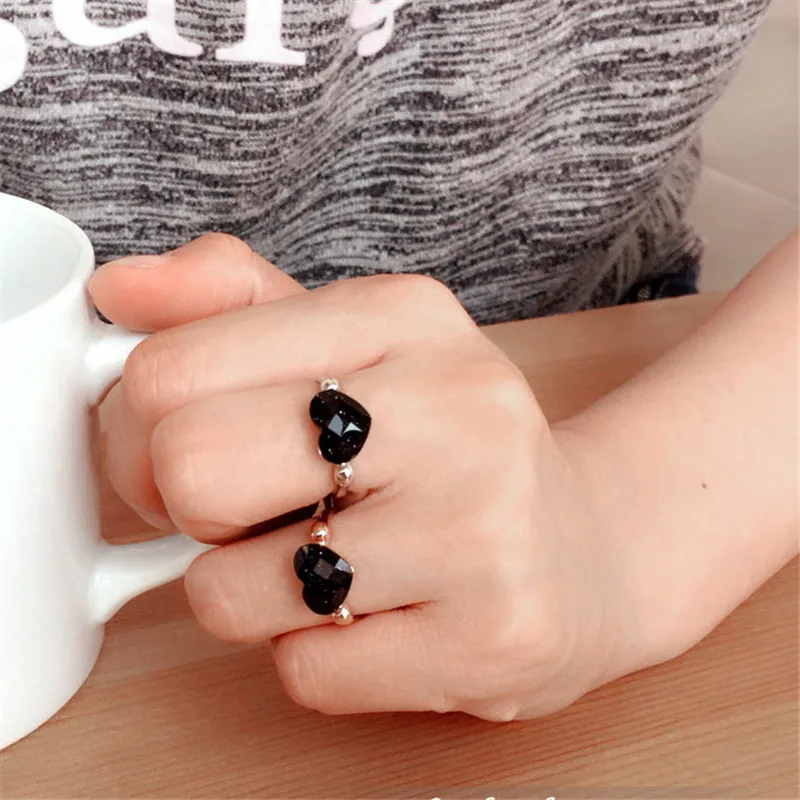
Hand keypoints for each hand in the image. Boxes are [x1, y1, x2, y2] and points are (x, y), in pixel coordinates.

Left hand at [90, 234, 640, 719]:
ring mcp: (482, 527)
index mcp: (405, 316)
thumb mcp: (352, 345)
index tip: (191, 448)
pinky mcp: (493, 636)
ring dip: (255, 591)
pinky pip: (303, 673)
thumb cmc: (444, 445)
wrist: (582, 551)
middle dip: (192, 510)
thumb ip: (230, 305)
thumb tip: (120, 291)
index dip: (142, 429)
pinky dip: (316, 654)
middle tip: (252, 510)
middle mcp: (457, 407)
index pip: (170, 371)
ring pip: (229, 593)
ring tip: (336, 562)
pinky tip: (385, 617)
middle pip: (191, 468)